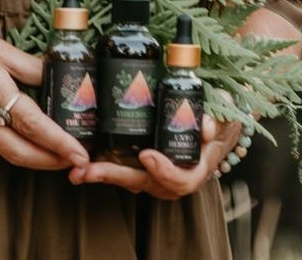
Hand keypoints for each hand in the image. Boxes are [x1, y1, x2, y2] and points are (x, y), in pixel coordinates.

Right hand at [0, 7, 89, 172]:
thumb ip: (25, 65)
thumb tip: (54, 76)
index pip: (30, 122)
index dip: (58, 142)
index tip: (80, 154)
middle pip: (19, 153)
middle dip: (51, 161)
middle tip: (76, 161)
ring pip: (1, 149)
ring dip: (27, 149)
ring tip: (50, 143)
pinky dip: (0, 137)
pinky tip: (5, 124)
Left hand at [69, 115, 240, 199]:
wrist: (213, 128)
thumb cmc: (218, 124)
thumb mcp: (223, 119)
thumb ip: (216, 119)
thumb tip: (205, 127)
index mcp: (195, 170)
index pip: (181, 180)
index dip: (164, 171)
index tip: (148, 156)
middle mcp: (172, 179)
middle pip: (144, 183)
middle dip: (115, 176)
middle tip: (90, 170)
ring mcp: (155, 175)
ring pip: (128, 179)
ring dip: (102, 174)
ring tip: (77, 170)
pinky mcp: (141, 166)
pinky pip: (122, 170)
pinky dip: (103, 166)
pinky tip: (82, 161)